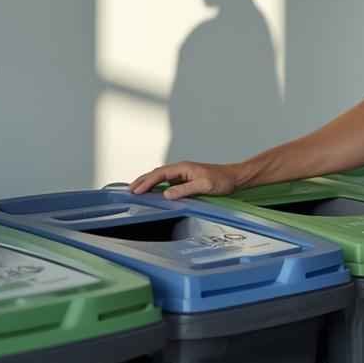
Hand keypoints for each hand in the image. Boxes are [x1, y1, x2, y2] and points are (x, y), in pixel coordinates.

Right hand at [129, 161, 247, 199]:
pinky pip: (167, 182)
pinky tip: (153, 192)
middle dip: (142, 181)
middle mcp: (181, 169)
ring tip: (136, 190)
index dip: (147, 182)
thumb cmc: (222, 180)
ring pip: (160, 177)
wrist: (234, 177)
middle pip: (156, 174)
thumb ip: (185, 190)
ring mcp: (183, 174)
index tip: (136, 191)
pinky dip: (157, 186)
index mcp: (183, 168)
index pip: (159, 174)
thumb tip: (166, 194)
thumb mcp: (204, 186)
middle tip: (129, 191)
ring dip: (148, 183)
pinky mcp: (186, 180)